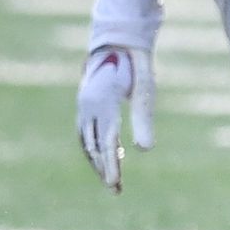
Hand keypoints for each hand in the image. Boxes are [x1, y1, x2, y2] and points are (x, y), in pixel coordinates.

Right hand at [76, 45, 154, 192]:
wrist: (118, 40)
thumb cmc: (137, 64)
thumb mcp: (145, 90)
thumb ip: (144, 119)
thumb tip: (145, 150)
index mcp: (103, 101)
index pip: (107, 142)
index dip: (111, 165)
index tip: (114, 184)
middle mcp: (88, 105)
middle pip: (94, 145)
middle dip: (104, 168)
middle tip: (115, 189)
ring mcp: (83, 105)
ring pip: (87, 141)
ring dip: (98, 161)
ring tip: (111, 179)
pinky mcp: (84, 106)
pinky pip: (86, 133)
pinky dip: (94, 148)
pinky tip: (107, 157)